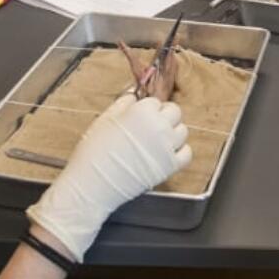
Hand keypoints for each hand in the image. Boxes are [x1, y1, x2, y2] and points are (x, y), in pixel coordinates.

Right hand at [27, 94, 191, 259]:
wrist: (92, 183)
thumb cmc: (94, 150)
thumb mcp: (105, 118)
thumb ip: (124, 103)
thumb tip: (134, 95)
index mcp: (143, 111)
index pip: (156, 101)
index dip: (147, 109)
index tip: (139, 117)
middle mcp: (159, 126)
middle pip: (174, 112)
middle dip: (163, 117)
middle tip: (149, 127)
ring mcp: (167, 147)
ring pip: (182, 131)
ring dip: (172, 133)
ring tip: (156, 141)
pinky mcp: (170, 167)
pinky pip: (187, 153)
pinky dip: (179, 152)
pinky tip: (166, 153)